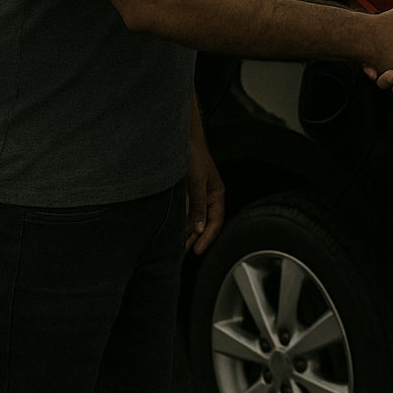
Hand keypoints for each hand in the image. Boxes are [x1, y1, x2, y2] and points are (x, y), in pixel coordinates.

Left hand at [186, 133, 224, 254]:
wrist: (182, 140)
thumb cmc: (193, 156)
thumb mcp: (196, 183)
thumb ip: (198, 205)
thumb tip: (200, 228)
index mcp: (216, 193)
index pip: (216, 221)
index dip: (208, 237)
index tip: (198, 250)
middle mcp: (208, 196)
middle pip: (205, 223)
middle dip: (197, 239)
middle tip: (186, 252)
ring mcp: (198, 195)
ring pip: (195, 219)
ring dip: (188, 232)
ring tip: (179, 246)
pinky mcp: (187, 192)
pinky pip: (187, 212)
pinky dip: (182, 222)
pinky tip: (175, 230)